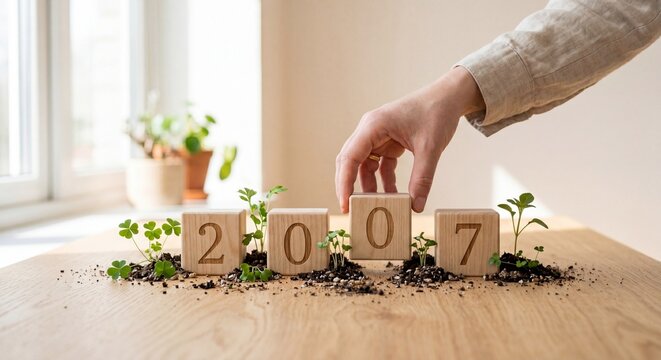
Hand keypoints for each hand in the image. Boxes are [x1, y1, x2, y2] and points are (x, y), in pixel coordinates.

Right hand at [335, 66, 484, 212]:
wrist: (449, 97)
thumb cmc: (437, 113)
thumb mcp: (430, 148)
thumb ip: (422, 178)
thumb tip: (416, 207)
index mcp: (373, 126)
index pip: (349, 158)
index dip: (344, 183)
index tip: (345, 205)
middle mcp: (369, 130)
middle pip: (350, 162)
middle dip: (350, 186)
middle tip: (352, 211)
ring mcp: (377, 136)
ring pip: (363, 166)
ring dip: (369, 186)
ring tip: (374, 207)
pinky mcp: (387, 142)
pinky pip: (379, 165)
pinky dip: (383, 180)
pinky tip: (392, 195)